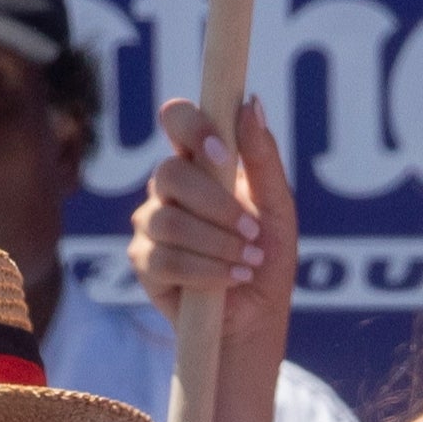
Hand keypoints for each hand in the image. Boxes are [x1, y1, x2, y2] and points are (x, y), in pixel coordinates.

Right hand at [127, 96, 296, 358]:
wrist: (257, 318)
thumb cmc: (267, 257)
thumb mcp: (278, 207)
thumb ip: (263, 158)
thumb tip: (249, 103)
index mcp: (201, 163)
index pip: (177, 119)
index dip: (192, 126)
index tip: (221, 152)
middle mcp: (169, 188)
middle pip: (170, 174)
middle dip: (217, 206)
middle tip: (253, 232)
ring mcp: (151, 224)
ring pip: (168, 222)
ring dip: (218, 244)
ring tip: (249, 262)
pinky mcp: (144, 264)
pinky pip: (164, 259)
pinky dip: (206, 270)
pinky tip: (231, 279)